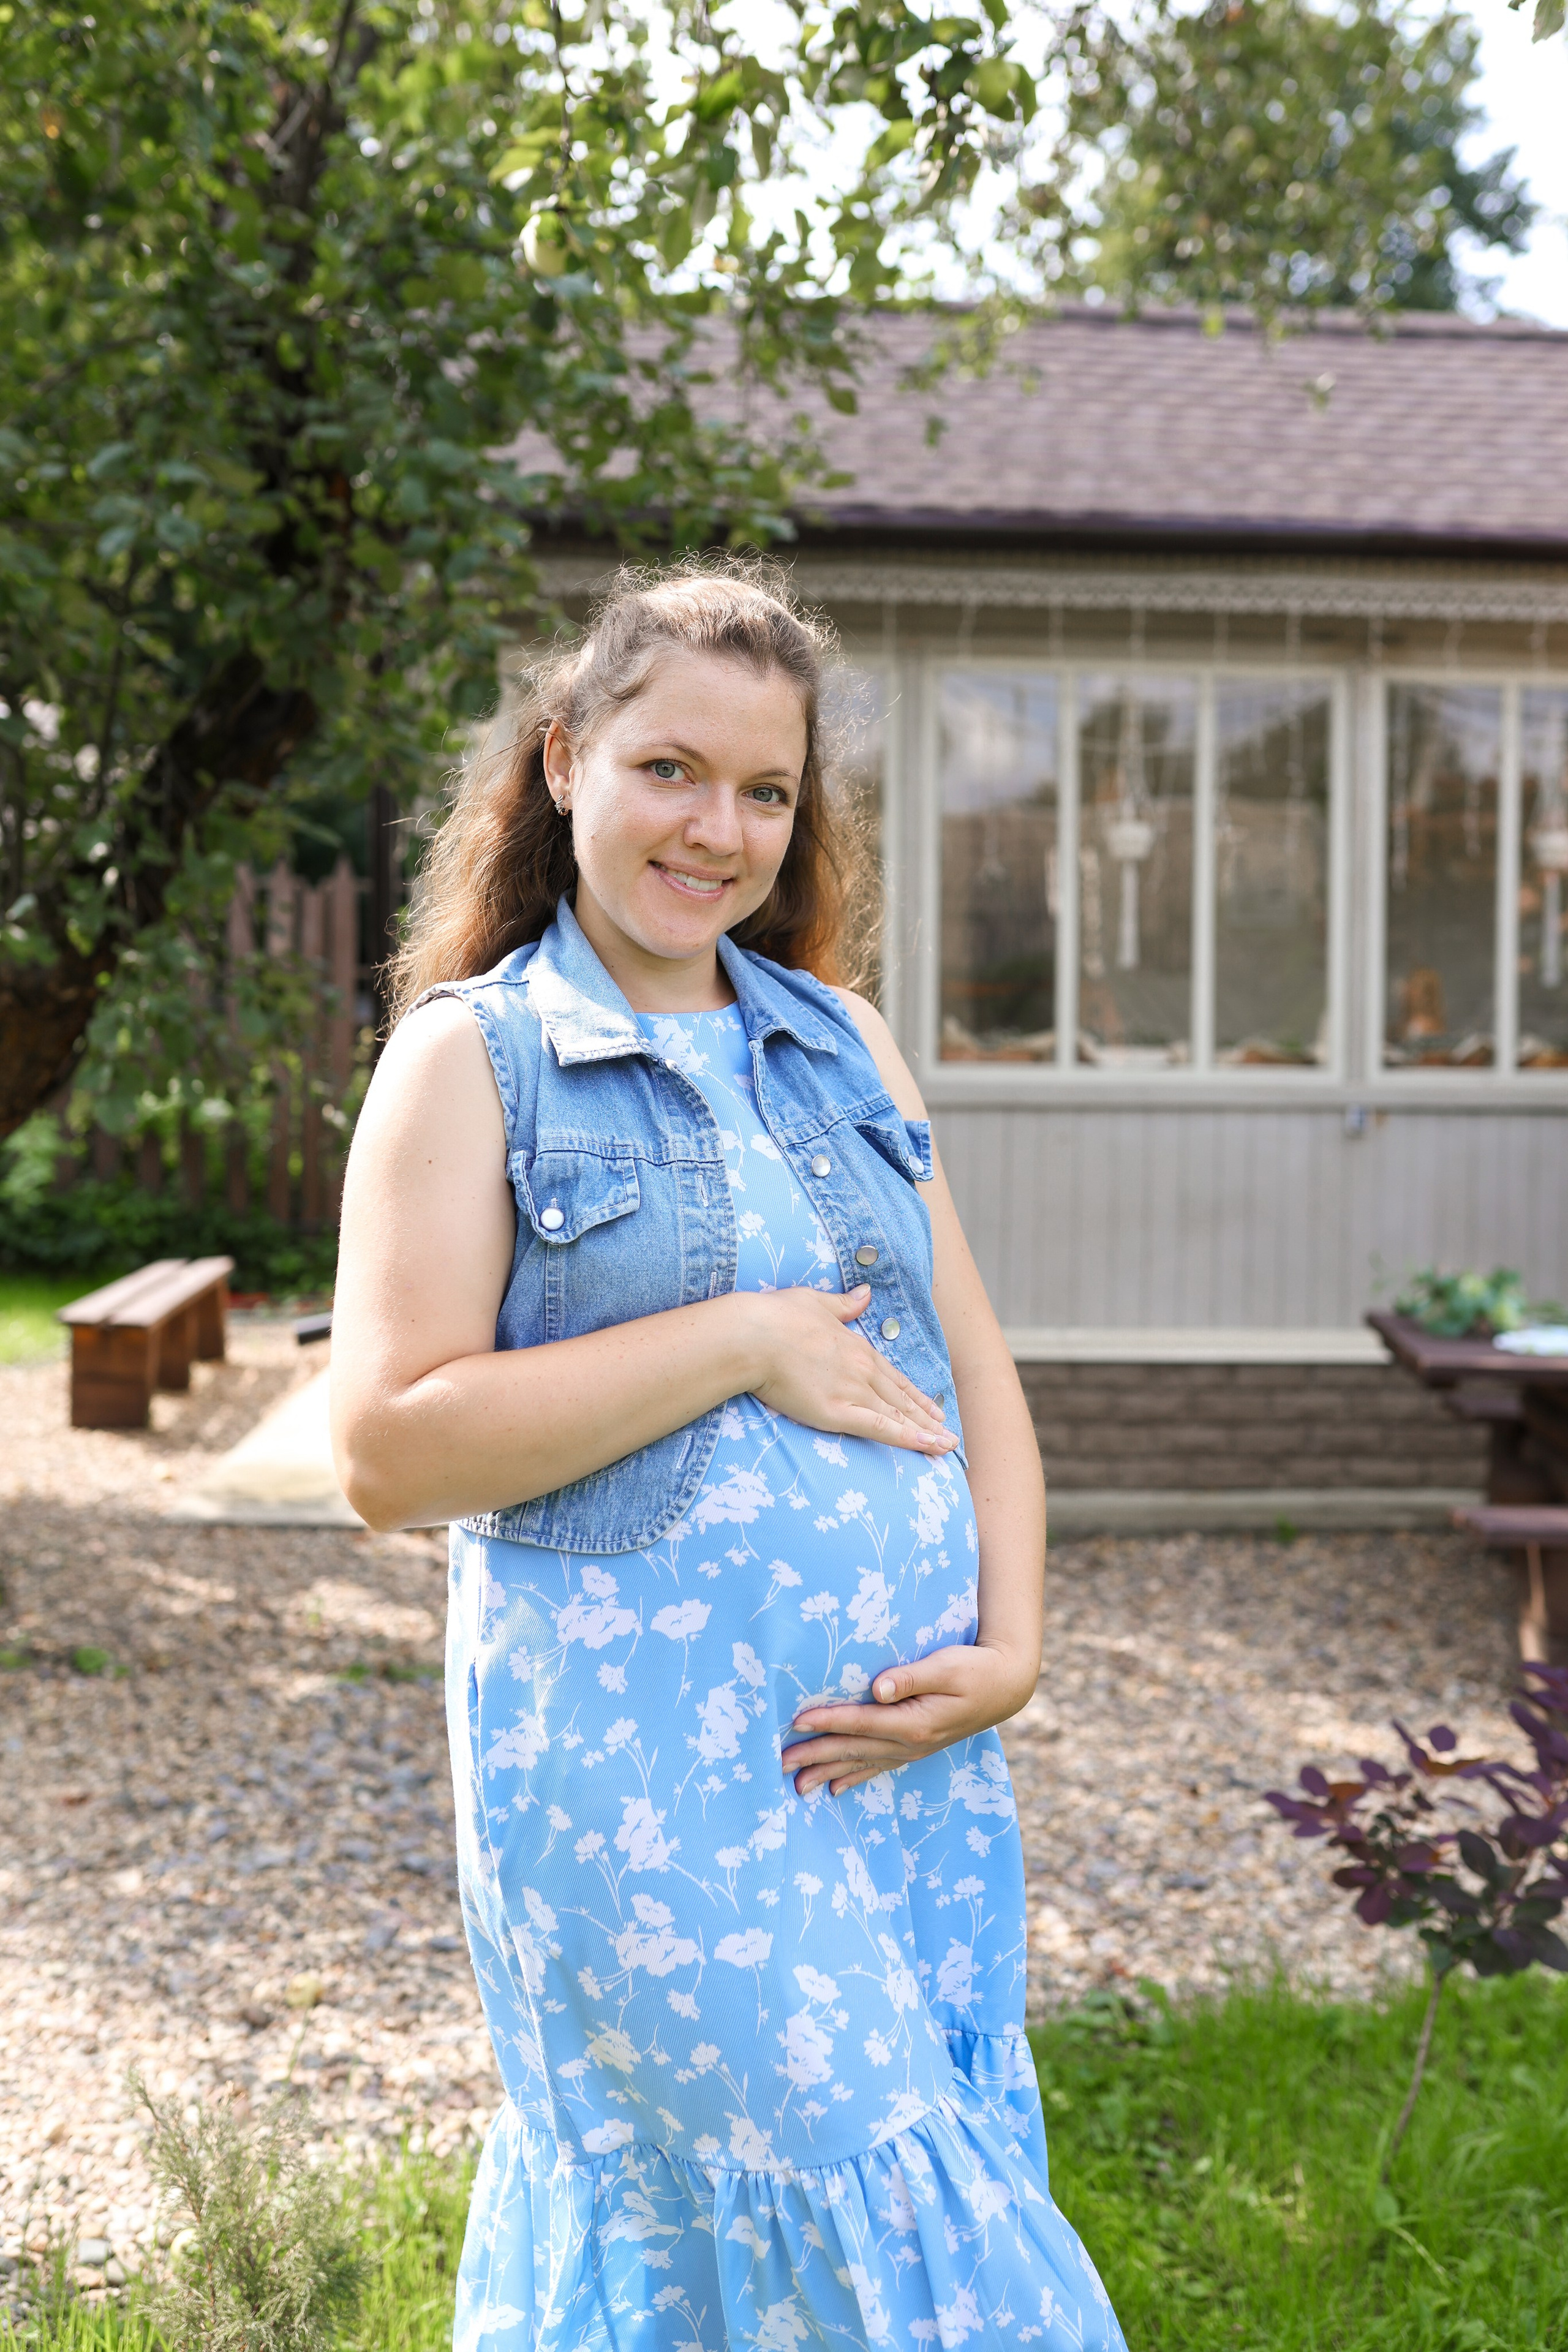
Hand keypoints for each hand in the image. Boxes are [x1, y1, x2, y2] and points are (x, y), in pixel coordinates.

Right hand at [737, 1284, 956, 1456]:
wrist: (754, 1336)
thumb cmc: (776, 1317)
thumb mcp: (815, 1301)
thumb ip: (844, 1303)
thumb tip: (865, 1294)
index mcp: (856, 1346)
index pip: (893, 1375)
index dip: (914, 1393)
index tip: (930, 1406)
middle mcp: (862, 1369)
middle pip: (901, 1398)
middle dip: (926, 1416)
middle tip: (947, 1431)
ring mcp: (853, 1390)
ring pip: (897, 1415)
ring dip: (925, 1432)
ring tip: (947, 1445)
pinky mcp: (838, 1412)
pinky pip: (881, 1428)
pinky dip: (909, 1438)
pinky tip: (928, 1446)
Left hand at [779, 1640, 1036, 1796]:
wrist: (1005, 1687)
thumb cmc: (975, 1668)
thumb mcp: (946, 1666)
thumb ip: (910, 1677)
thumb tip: (877, 1688)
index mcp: (914, 1722)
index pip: (860, 1723)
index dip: (827, 1721)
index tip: (796, 1722)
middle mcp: (910, 1742)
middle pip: (853, 1749)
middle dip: (815, 1755)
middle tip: (779, 1764)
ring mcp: (913, 1749)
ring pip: (861, 1762)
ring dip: (828, 1772)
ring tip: (796, 1786)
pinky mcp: (916, 1747)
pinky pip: (879, 1766)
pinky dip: (855, 1776)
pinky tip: (835, 1787)